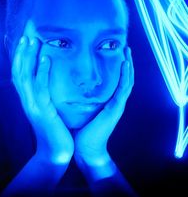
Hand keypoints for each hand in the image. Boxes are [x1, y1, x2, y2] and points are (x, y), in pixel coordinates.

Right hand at [12, 28, 73, 164]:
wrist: (55, 152)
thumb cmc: (54, 129)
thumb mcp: (48, 108)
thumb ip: (45, 93)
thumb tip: (48, 78)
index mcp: (28, 97)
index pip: (20, 71)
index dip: (21, 53)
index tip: (25, 35)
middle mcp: (26, 99)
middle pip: (19, 69)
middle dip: (22, 49)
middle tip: (27, 29)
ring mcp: (32, 105)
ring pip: (25, 76)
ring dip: (28, 56)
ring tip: (32, 38)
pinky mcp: (42, 111)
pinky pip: (41, 88)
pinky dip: (41, 72)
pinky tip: (45, 58)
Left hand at [73, 47, 133, 181]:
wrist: (85, 150)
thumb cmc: (80, 131)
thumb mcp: (80, 110)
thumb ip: (80, 98)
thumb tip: (67, 84)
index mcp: (107, 102)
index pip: (116, 81)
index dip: (118, 67)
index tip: (115, 52)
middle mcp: (115, 102)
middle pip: (125, 79)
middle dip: (126, 62)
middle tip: (125, 47)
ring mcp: (117, 106)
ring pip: (127, 81)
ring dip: (128, 66)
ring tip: (127, 51)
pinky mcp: (115, 110)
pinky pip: (122, 90)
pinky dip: (125, 76)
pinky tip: (125, 64)